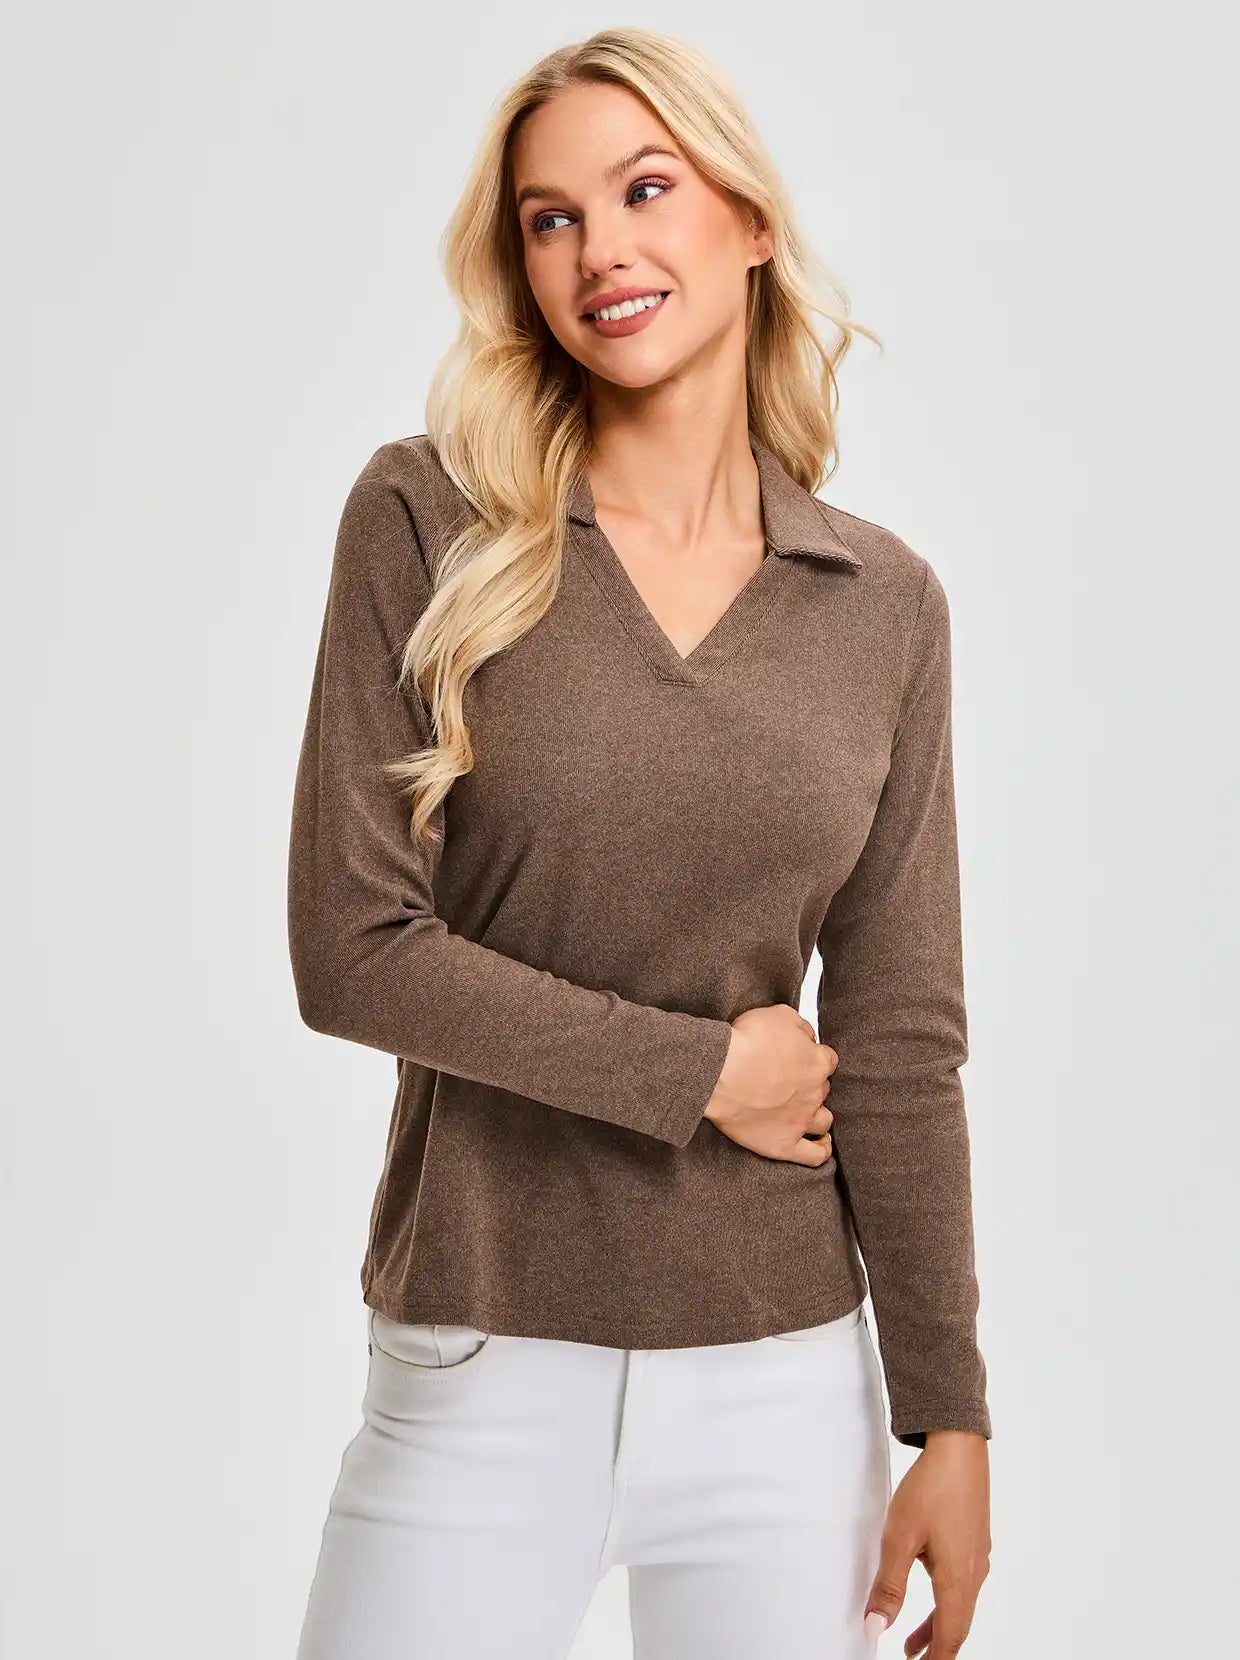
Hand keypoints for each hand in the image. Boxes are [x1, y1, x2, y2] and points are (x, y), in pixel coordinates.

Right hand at [704, 1004, 836, 1165]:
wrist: (720, 1072)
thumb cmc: (745, 1043)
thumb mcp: (779, 1015)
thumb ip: (800, 1026)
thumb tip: (808, 1036)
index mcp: (816, 1062)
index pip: (828, 1060)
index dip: (813, 1058)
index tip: (799, 1058)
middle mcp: (814, 1092)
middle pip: (822, 1089)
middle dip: (809, 1085)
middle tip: (788, 1081)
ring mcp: (801, 1120)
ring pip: (823, 1121)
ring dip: (817, 1115)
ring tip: (805, 1112)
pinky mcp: (785, 1144)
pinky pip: (814, 1155)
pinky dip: (820, 1150)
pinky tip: (819, 1144)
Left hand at [863, 1432, 990, 1656]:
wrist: (959, 1447)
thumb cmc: (931, 1489)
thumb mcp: (900, 1538)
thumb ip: (889, 1586)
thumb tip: (876, 1627)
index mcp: (957, 1579)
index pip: (949, 1637)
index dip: (935, 1659)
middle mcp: (974, 1573)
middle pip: (957, 1625)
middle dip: (935, 1648)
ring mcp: (977, 1556)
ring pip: (959, 1604)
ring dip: (938, 1625)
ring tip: (912, 1641)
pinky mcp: (975, 1540)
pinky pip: (962, 1583)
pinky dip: (945, 1600)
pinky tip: (931, 1588)